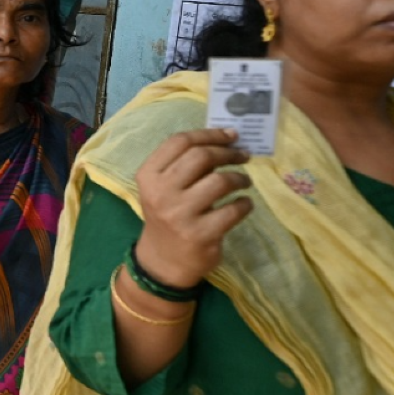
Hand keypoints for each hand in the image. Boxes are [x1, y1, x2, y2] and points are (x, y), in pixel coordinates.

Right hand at [134, 129, 253, 289]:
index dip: (209, 134)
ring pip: (220, 181)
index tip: (231, 135)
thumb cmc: (167, 216)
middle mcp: (160, 192)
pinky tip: (243, 205)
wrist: (163, 260)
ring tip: (244, 182)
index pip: (180, 142)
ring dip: (239, 178)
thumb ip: (184, 164)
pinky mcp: (200, 234)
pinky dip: (245, 204)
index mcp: (148, 176)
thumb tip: (225, 139)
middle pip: (200, 157)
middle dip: (228, 152)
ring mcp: (180, 214)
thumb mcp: (163, 188)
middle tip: (242, 156)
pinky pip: (233, 210)